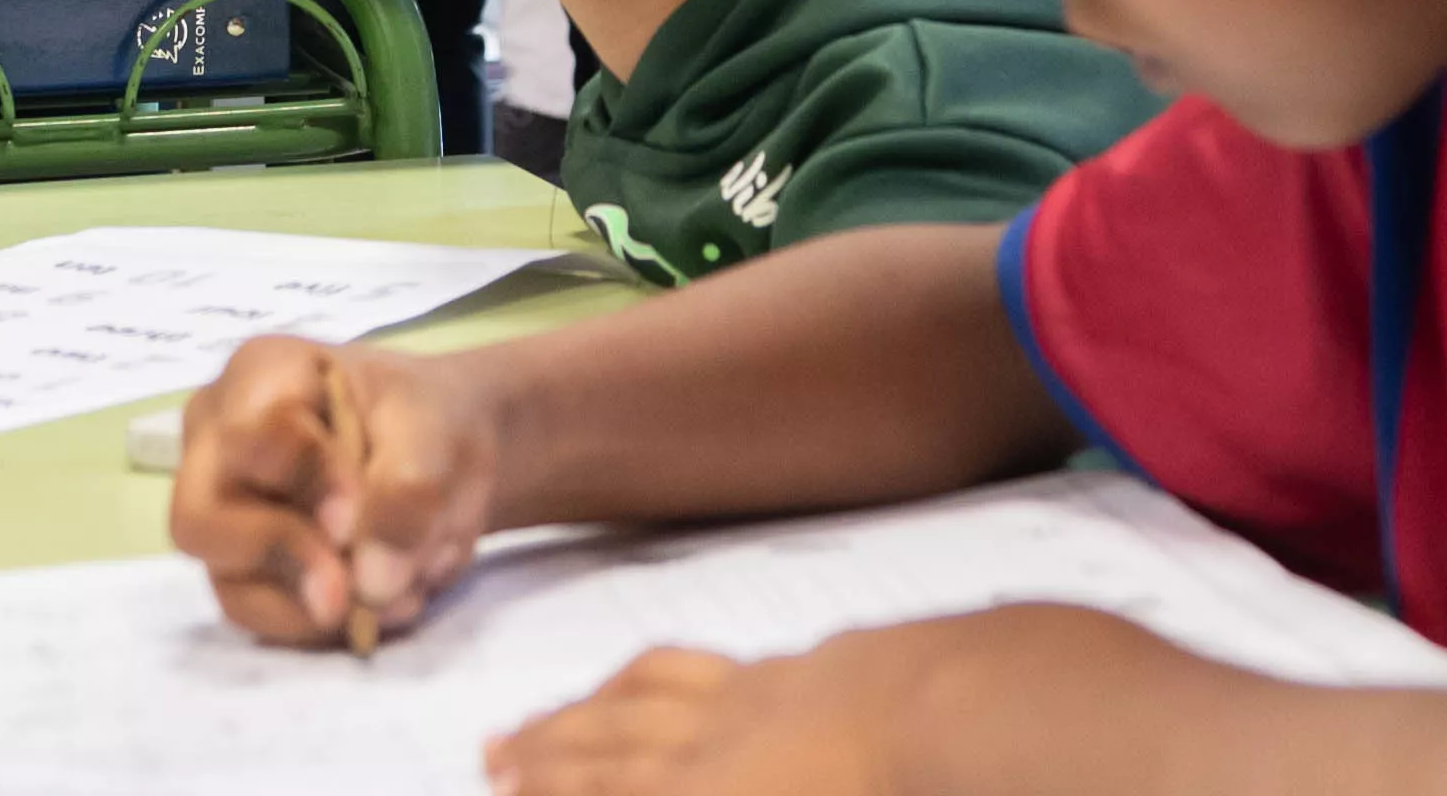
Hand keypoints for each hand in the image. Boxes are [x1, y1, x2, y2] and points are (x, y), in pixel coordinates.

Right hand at [171, 336, 498, 650]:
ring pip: (227, 581)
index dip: (304, 481)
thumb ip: (408, 491)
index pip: (252, 432)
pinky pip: (257, 616)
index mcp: (261, 375)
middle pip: (201, 517)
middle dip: (283, 555)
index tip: (356, 517)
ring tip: (395, 594)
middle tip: (351, 587)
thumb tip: (371, 581)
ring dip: (312, 603)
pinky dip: (317, 624)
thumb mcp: (434, 434)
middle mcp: (218, 443)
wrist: (445, 462)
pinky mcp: (241, 571)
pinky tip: (374, 606)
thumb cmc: (427, 422)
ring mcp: (222, 513)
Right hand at [490, 640, 902, 795]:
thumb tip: (663, 770)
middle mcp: (712, 741)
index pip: (605, 788)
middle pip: (609, 741)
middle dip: (544, 752)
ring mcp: (753, 696)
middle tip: (494, 754)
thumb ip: (673, 778)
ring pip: (646, 693)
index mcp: (706, 794)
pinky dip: (660, 672)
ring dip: (586, 705)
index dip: (551, 788)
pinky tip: (659, 675)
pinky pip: (706, 665)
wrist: (952, 713)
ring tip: (548, 716)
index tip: (504, 786)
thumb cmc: (881, 790)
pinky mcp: (799, 670)